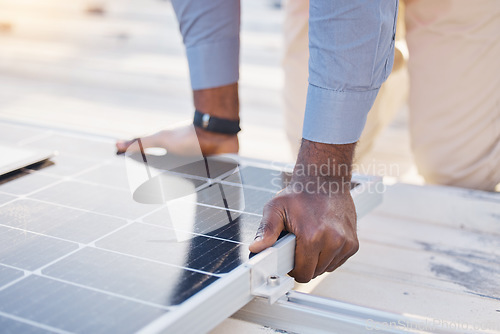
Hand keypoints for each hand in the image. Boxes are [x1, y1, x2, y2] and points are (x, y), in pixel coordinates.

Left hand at [249, 139, 358, 282]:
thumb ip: (266, 230)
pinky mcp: (353, 243)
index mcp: (312, 237)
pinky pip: (338, 261)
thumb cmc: (299, 194)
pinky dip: (330, 255)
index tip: (289, 256)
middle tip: (299, 244)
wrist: (325, 180)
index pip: (303, 273)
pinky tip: (323, 239)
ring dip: (318, 260)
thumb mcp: (275, 208)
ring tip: (311, 239)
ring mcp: (345, 243)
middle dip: (305, 263)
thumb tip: (255, 248)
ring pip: (327, 268)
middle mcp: (332, 241)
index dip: (293, 268)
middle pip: (315, 273)